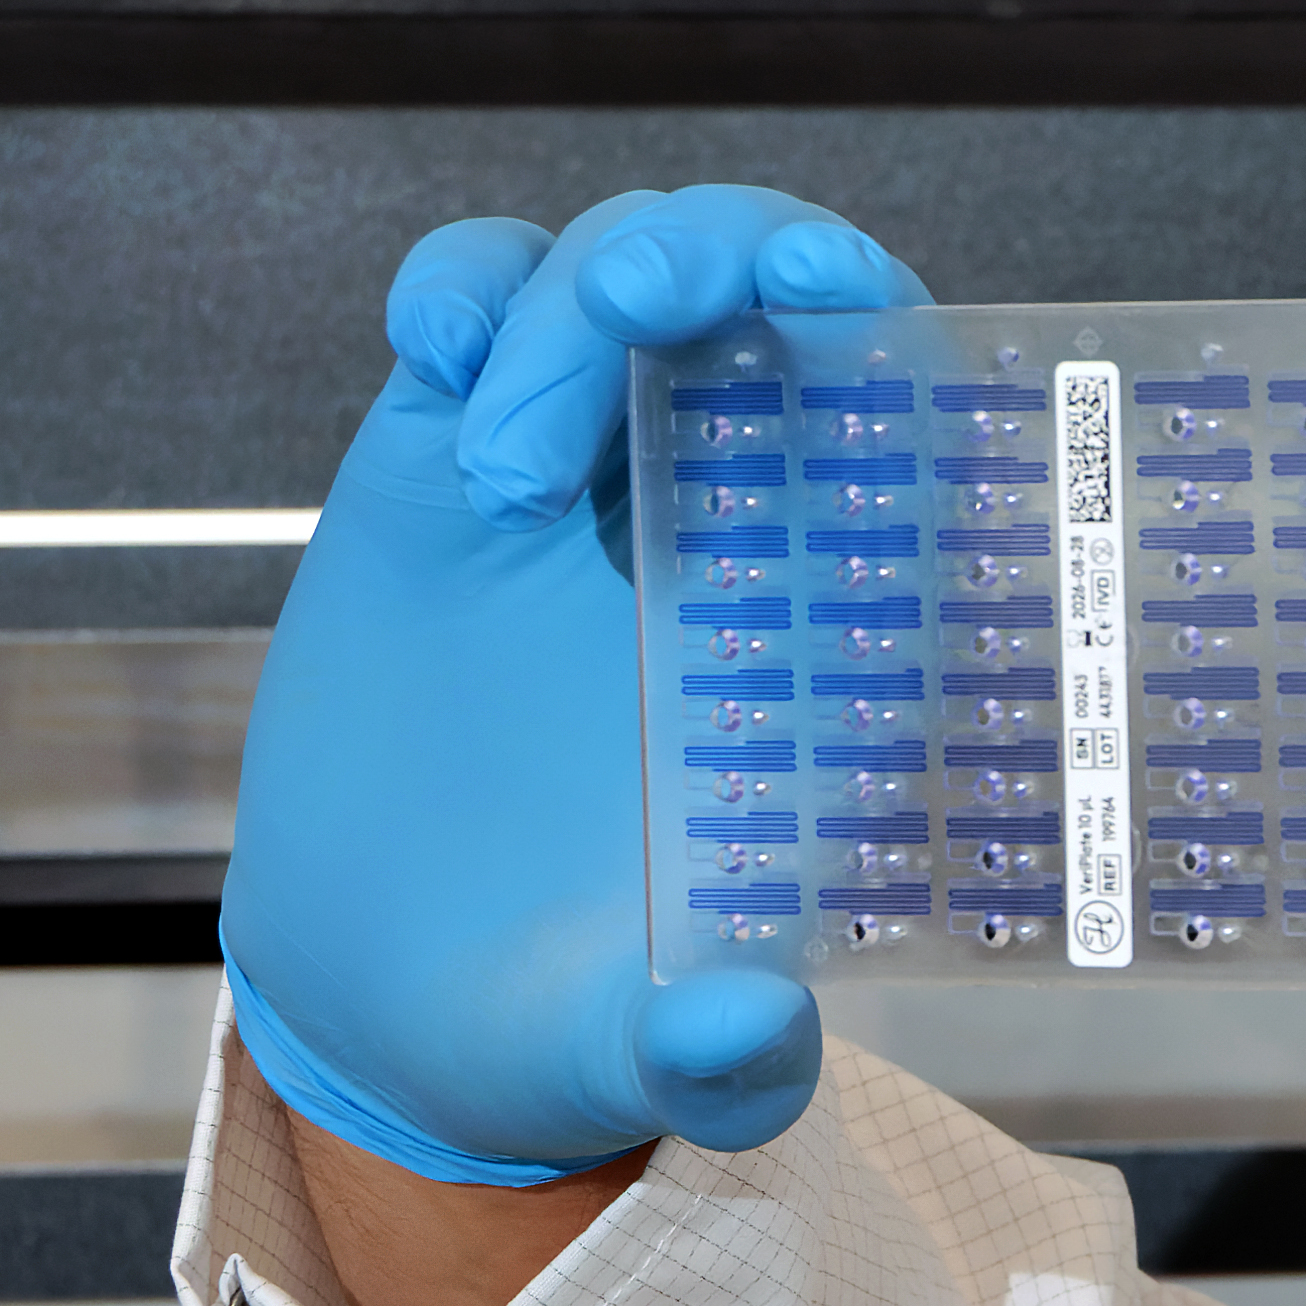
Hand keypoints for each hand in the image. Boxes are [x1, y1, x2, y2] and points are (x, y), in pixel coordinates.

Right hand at [220, 183, 931, 1184]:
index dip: (881, 327)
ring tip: (493, 462)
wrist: (398, 993)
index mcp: (826, 637)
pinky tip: (439, 349)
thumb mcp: (633, 1053)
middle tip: (637, 297)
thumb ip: (706, 1059)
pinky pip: (485, 305)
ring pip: (626, 277)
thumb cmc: (561, 1008)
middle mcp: (728, 529)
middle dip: (724, 246)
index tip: (823, 289)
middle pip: (776, 298)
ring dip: (574, 299)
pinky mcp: (455, 463)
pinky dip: (466, 289)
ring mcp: (594, 478)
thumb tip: (744, 1036)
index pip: (906, 426)